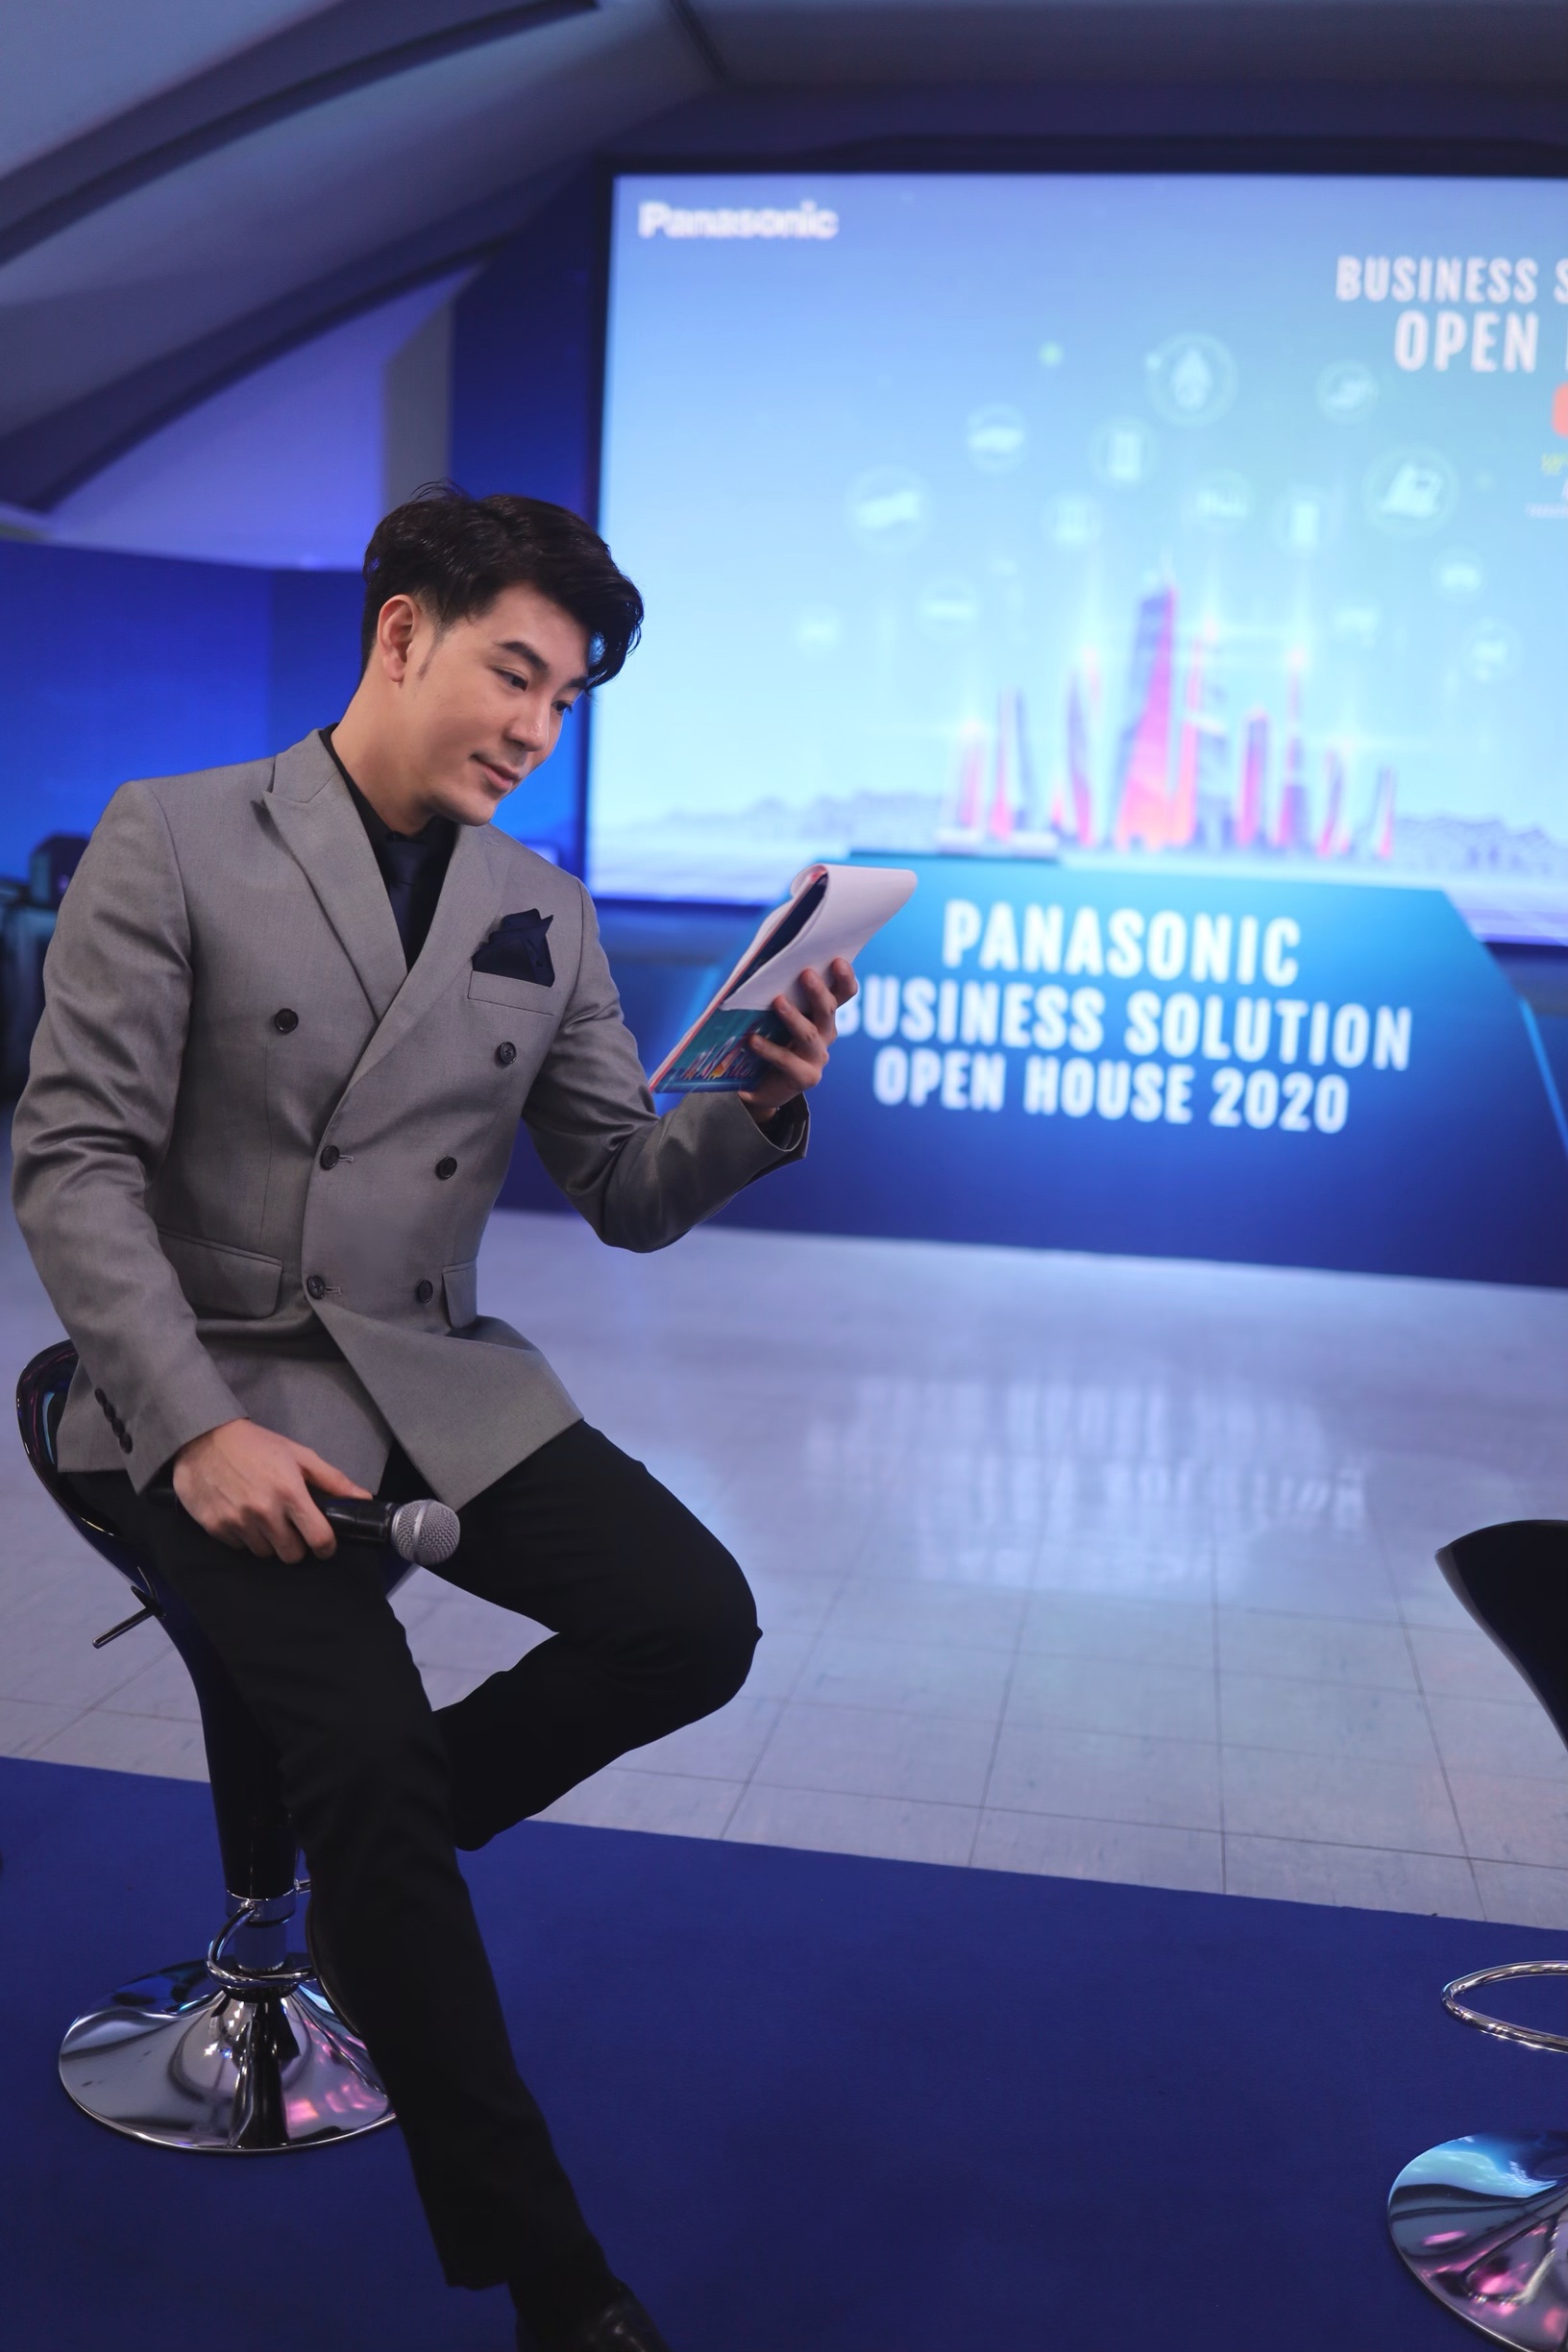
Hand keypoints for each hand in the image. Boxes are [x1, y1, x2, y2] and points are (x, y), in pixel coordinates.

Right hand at [171, 1419, 371, 1560]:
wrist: (203, 1437)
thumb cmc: (255, 1444)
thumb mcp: (299, 1455)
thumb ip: (332, 1480)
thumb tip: (364, 1499)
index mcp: (289, 1493)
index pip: (319, 1539)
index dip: (326, 1546)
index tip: (324, 1543)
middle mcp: (264, 1512)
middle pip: (291, 1555)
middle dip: (296, 1545)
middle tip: (291, 1528)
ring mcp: (237, 1522)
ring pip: (264, 1553)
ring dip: (269, 1541)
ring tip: (265, 1517)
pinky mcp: (215, 1527)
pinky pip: (239, 1547)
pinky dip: (245, 1537)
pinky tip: (243, 1515)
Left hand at [739, 956, 857, 1126]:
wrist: (760, 1086)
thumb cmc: (768, 1039)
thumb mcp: (775, 1015)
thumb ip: (777, 996)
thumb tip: (758, 968)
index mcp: (823, 1015)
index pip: (843, 994)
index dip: (844, 978)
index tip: (838, 960)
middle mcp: (825, 1035)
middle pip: (828, 1011)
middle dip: (818, 992)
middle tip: (806, 973)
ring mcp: (817, 1058)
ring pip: (809, 1035)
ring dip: (794, 1017)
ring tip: (778, 1002)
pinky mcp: (805, 1078)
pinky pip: (787, 1061)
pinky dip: (769, 1049)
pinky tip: (753, 1040)